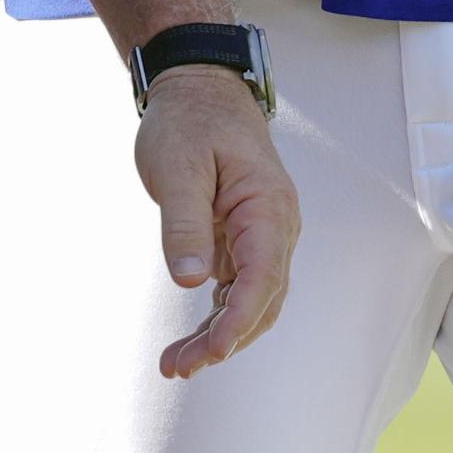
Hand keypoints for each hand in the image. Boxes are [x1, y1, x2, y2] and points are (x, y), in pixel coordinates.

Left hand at [133, 66, 300, 380]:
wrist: (198, 85)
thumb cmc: (188, 120)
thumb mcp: (177, 167)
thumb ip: (184, 224)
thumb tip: (190, 283)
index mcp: (267, 206)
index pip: (262, 278)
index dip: (238, 322)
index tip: (210, 353)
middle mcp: (276, 225)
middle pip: (262, 299)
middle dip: (225, 340)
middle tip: (178, 367)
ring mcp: (263, 232)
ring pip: (252, 299)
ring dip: (221, 334)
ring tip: (176, 363)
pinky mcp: (245, 236)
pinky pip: (239, 286)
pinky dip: (219, 315)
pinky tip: (193, 338)